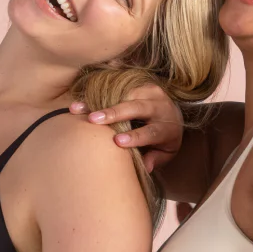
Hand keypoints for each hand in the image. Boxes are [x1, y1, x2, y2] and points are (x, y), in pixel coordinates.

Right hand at [69, 84, 183, 173]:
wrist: (173, 113)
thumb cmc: (165, 139)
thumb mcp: (166, 152)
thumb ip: (155, 159)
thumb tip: (145, 167)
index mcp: (168, 127)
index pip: (152, 132)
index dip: (135, 136)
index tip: (117, 141)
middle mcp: (160, 106)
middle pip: (137, 108)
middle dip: (115, 113)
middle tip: (94, 120)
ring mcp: (150, 92)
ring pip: (125, 94)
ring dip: (101, 103)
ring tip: (81, 110)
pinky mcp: (139, 84)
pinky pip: (116, 88)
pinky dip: (96, 96)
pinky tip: (80, 104)